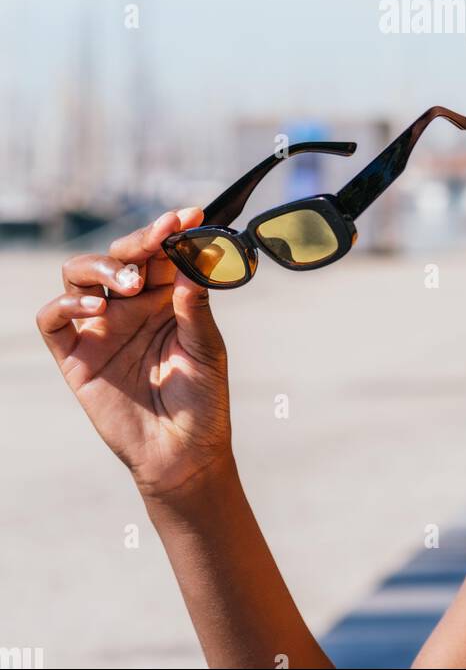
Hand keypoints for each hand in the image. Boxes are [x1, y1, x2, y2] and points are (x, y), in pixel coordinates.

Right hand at [37, 208, 232, 499]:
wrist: (183, 455)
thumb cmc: (202, 401)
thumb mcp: (208, 350)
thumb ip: (197, 307)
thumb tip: (193, 260)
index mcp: (166, 297)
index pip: (160, 252)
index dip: (171, 230)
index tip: (189, 215)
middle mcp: (130, 306)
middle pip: (119, 255)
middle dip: (138, 241)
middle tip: (159, 238)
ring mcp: (100, 328)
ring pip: (79, 274)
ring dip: (101, 266)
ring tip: (129, 283)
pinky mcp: (76, 356)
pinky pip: (54, 319)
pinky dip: (67, 303)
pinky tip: (96, 307)